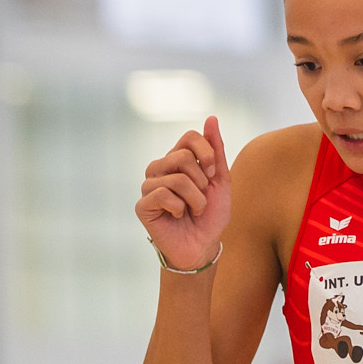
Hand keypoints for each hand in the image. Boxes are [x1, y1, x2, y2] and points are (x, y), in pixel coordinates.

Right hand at [137, 116, 231, 274]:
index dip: (207, 152)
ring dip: (194, 198)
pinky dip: (179, 207)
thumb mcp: (220, 180)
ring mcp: (149, 186)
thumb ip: (216, 150)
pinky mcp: (142, 205)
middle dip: (202, 180)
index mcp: (178, 160)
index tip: (214, 173)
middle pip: (183, 156)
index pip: (189, 137)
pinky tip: (177, 216)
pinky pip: (162, 194)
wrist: (202, 246)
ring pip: (176, 178)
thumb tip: (211, 118)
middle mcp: (161, 169)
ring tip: (193, 210)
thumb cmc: (211, 215)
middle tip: (202, 197)